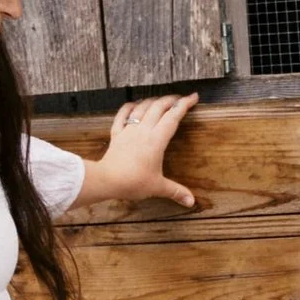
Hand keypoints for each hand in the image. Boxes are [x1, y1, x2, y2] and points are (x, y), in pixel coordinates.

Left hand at [76, 93, 198, 209]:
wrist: (106, 180)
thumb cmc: (132, 182)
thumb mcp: (157, 187)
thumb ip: (175, 191)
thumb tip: (191, 202)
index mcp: (156, 140)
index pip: (173, 117)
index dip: (184, 105)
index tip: (193, 97)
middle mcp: (143, 130)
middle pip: (159, 107)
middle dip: (171, 100)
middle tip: (180, 98)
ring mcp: (128, 130)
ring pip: (142, 108)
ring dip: (153, 101)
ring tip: (160, 100)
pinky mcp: (116, 134)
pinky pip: (122, 115)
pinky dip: (129, 107)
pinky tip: (133, 104)